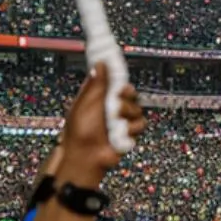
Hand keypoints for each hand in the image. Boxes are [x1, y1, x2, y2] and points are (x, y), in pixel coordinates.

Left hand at [53, 63, 146, 186]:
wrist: (85, 157)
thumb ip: (96, 84)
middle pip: (129, 93)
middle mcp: (112, 107)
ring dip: (127, 111)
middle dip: (126, 93)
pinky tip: (121, 131)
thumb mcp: (85, 103)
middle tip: (121, 94)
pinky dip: (131, 127)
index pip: (113, 80)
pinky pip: (140, 124)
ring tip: (115, 118)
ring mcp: (121, 121)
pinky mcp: (129, 133)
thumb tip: (100, 63)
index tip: (120, 69)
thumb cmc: (80, 132)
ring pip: (136, 108)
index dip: (118, 75)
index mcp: (99, 97)